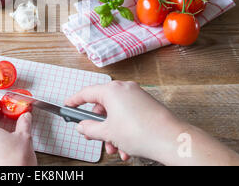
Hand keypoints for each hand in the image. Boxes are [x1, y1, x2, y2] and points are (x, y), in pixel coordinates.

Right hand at [66, 82, 238, 165]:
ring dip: (112, 132)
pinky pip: (129, 116)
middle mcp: (125, 89)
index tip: (68, 105)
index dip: (75, 101)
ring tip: (115, 149)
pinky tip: (126, 149)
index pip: (87, 92)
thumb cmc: (141, 132)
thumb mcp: (108, 133)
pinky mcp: (147, 105)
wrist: (170, 140)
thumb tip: (82, 127)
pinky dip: (124, 131)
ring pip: (116, 114)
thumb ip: (90, 128)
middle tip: (94, 136)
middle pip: (103, 105)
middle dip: (99, 125)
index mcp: (112, 90)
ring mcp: (137, 96)